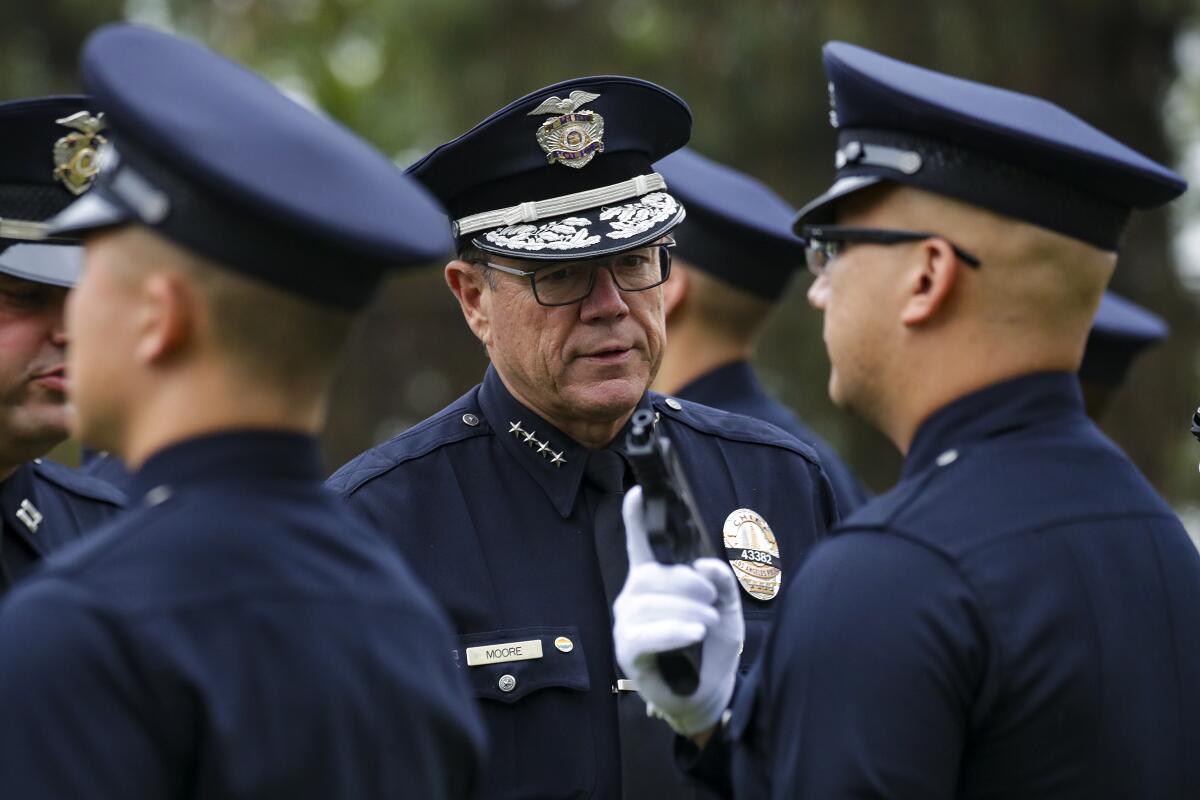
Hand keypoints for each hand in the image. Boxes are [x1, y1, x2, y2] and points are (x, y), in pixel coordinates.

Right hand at [612, 486, 743, 735]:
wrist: (711, 691)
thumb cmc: (713, 645)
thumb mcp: (727, 606)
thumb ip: (721, 580)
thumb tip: (705, 565)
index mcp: (655, 581)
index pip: (641, 544)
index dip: (636, 518)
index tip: (636, 491)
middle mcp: (634, 597)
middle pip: (653, 575)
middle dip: (688, 584)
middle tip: (712, 602)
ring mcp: (627, 624)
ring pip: (650, 602)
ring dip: (687, 610)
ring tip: (708, 624)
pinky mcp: (628, 651)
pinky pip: (644, 633)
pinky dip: (673, 630)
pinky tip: (694, 632)